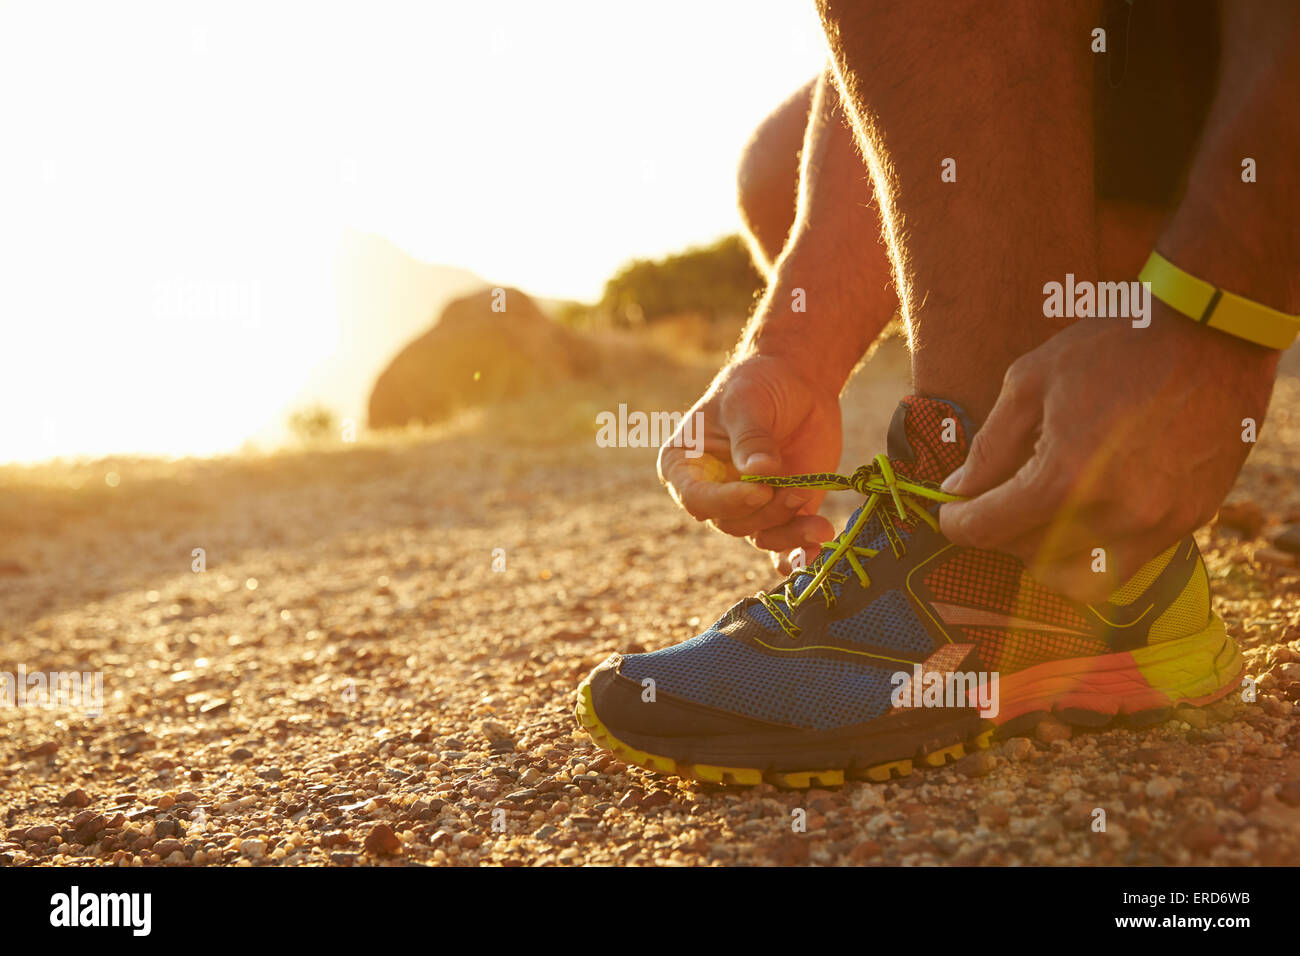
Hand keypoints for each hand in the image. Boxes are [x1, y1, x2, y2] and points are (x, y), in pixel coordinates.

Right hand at [658, 352, 840, 557]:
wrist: (798, 383)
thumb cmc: (759, 383)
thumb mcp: (748, 400)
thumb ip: (751, 436)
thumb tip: (760, 472)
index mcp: (685, 465)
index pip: (696, 498)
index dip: (726, 501)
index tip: (760, 489)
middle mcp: (712, 492)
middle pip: (732, 521)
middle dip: (766, 511)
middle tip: (798, 491)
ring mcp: (747, 505)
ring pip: (761, 535)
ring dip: (789, 532)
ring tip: (819, 523)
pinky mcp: (780, 513)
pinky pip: (783, 545)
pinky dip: (798, 554)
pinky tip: (816, 552)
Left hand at [938, 306, 1278, 602]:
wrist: (1213, 331)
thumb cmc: (1115, 346)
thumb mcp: (1031, 381)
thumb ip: (991, 445)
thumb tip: (959, 491)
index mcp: (1066, 477)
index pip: (990, 529)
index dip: (957, 524)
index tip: (949, 514)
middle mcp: (1116, 513)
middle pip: (1031, 557)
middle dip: (1002, 534)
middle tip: (996, 503)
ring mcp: (1159, 523)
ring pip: (1082, 579)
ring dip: (1050, 556)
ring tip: (1041, 516)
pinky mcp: (1191, 520)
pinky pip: (1130, 563)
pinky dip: (1097, 549)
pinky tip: (1089, 509)